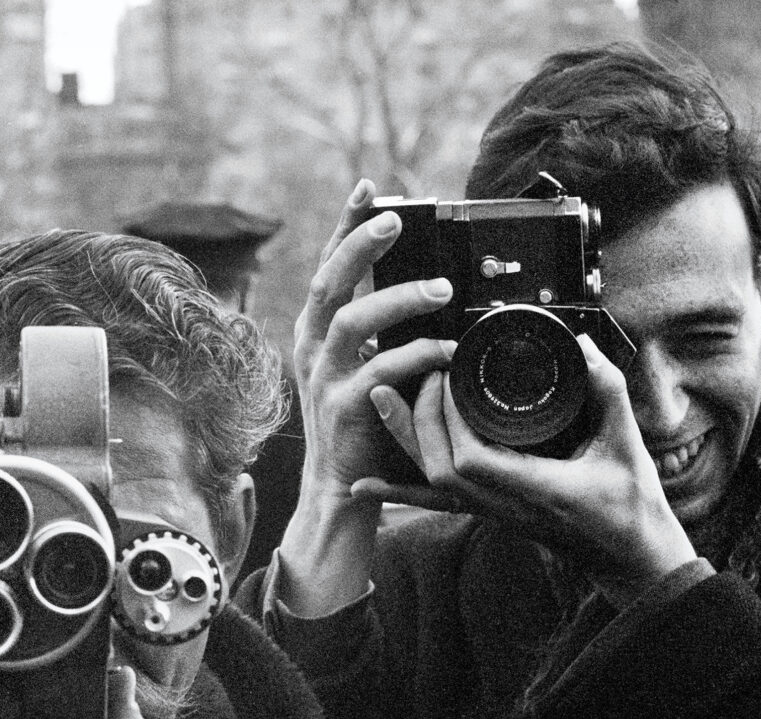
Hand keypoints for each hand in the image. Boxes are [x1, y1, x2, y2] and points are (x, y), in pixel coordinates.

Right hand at [277, 179, 454, 614]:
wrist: (344, 489)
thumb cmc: (367, 422)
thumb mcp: (372, 365)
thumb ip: (390, 331)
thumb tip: (434, 286)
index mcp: (319, 330)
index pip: (331, 266)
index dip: (348, 226)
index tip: (370, 188)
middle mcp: (313, 347)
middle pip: (329, 282)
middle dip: (359, 244)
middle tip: (396, 218)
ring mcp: (324, 378)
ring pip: (352, 321)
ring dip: (396, 298)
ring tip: (441, 289)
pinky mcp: (342, 409)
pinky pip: (380, 373)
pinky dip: (416, 356)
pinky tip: (448, 350)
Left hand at [357, 334, 696, 607]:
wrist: (631, 561)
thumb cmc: (632, 509)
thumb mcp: (627, 446)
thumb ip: (607, 393)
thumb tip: (582, 347)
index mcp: (535, 489)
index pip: (470, 461)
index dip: (448, 420)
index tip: (449, 378)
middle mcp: (504, 505)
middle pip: (438, 469)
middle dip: (420, 419)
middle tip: (423, 373)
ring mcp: (492, 512)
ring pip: (431, 484)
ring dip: (404, 439)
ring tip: (381, 398)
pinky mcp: (489, 513)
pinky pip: (435, 502)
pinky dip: (398, 488)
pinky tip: (365, 482)